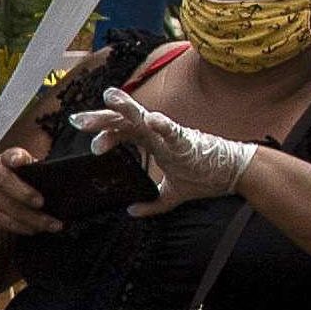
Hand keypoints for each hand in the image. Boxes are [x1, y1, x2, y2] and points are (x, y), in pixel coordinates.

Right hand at [0, 135, 60, 243]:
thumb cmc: (16, 178)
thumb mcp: (25, 167)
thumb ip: (36, 168)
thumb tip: (63, 177)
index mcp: (5, 161)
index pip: (8, 156)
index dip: (14, 158)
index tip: (19, 160)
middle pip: (4, 183)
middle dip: (24, 194)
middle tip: (42, 203)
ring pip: (7, 208)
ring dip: (31, 218)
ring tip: (51, 224)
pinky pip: (5, 222)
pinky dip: (23, 227)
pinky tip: (36, 229)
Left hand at [79, 87, 254, 211]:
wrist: (233, 174)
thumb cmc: (205, 177)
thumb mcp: (171, 195)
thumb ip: (151, 203)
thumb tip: (132, 212)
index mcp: (151, 141)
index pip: (121, 131)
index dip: (103, 133)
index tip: (86, 142)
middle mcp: (157, 133)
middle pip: (124, 121)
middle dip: (100, 118)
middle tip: (77, 120)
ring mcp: (170, 134)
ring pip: (143, 116)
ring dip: (125, 108)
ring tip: (108, 97)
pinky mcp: (187, 140)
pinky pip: (173, 131)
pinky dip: (163, 124)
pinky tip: (150, 119)